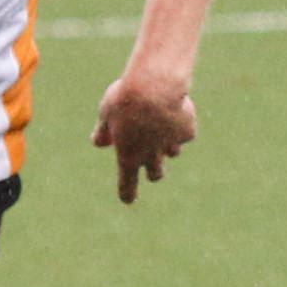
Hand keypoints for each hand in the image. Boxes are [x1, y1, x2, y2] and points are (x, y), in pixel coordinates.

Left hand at [95, 70, 198, 202]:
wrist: (155, 86)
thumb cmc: (125, 99)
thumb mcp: (106, 113)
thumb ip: (104, 131)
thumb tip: (99, 142)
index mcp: (128, 155)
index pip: (127, 184)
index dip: (127, 193)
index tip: (128, 199)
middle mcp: (152, 156)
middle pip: (156, 175)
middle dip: (154, 171)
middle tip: (151, 159)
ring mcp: (172, 146)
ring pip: (172, 152)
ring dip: (167, 143)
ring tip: (160, 119)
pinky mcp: (187, 133)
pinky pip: (184, 131)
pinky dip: (180, 124)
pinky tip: (175, 106)